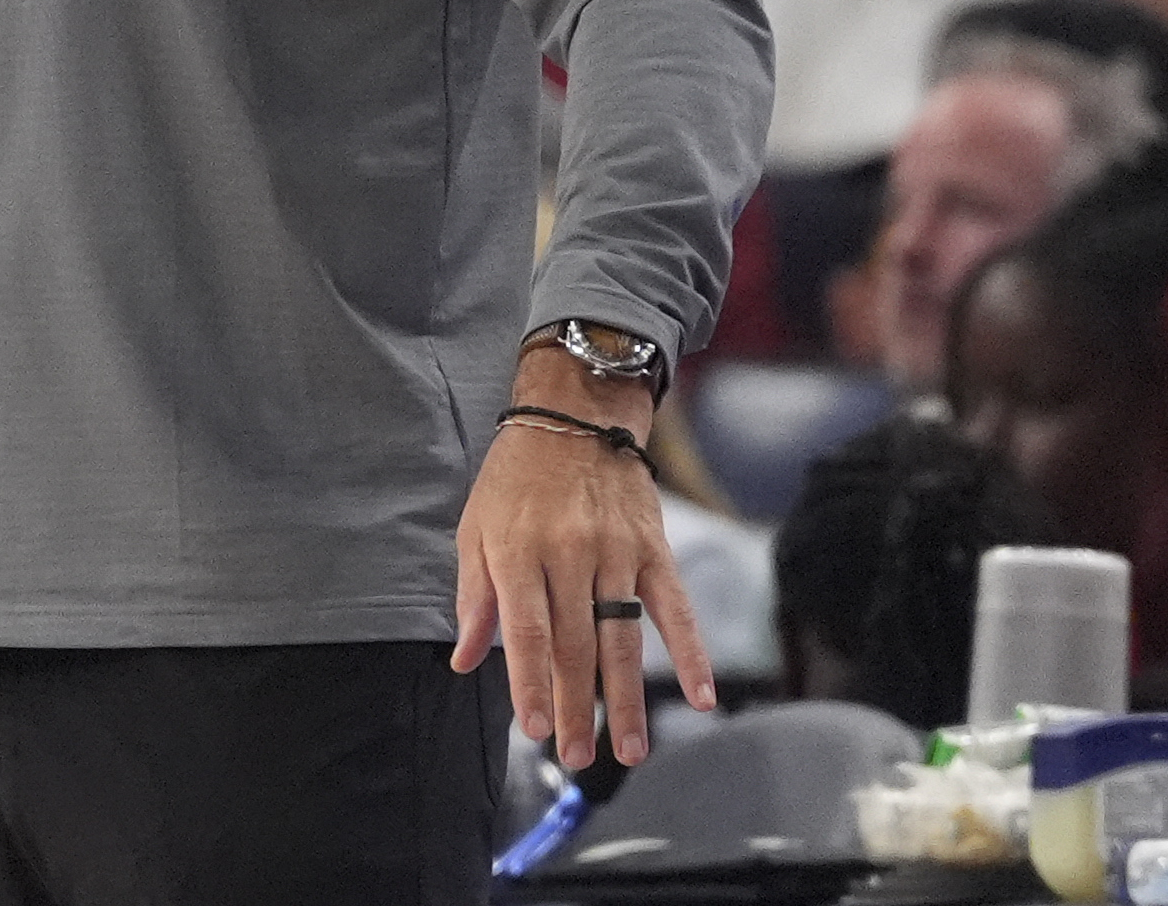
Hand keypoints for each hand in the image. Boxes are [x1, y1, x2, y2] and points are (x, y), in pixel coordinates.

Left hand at [453, 350, 713, 769]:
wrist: (576, 413)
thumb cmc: (516, 476)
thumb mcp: (476, 527)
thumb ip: (474, 596)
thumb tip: (466, 660)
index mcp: (519, 552)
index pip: (528, 632)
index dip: (531, 684)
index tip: (532, 729)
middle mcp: (569, 555)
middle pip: (575, 645)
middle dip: (576, 707)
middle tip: (576, 756)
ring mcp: (616, 552)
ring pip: (622, 637)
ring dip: (626, 699)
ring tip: (627, 751)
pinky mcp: (653, 548)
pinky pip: (675, 608)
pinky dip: (691, 654)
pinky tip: (701, 697)